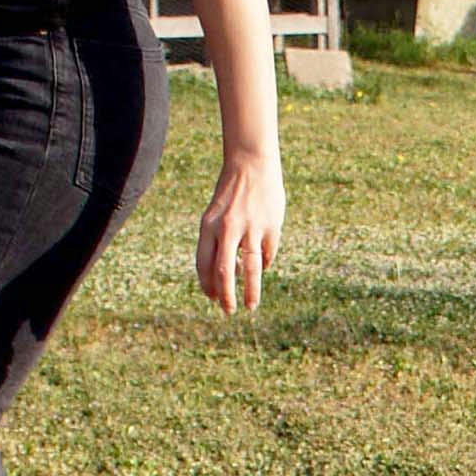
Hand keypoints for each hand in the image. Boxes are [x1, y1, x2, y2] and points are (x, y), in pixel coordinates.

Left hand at [195, 153, 284, 312]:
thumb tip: (229, 276)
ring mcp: (250, 229)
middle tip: (228, 312)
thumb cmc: (232, 193)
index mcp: (209, 225)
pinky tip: (263, 264)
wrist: (251, 164)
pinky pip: (267, 255)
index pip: (204, 263)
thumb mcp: (217, 216)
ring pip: (250, 269)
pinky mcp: (271, 228)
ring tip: (251, 307)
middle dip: (225, 295)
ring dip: (250, 292)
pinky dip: (264, 263)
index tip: (213, 299)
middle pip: (224, 271)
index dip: (208, 285)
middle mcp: (227, 228)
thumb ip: (219, 242)